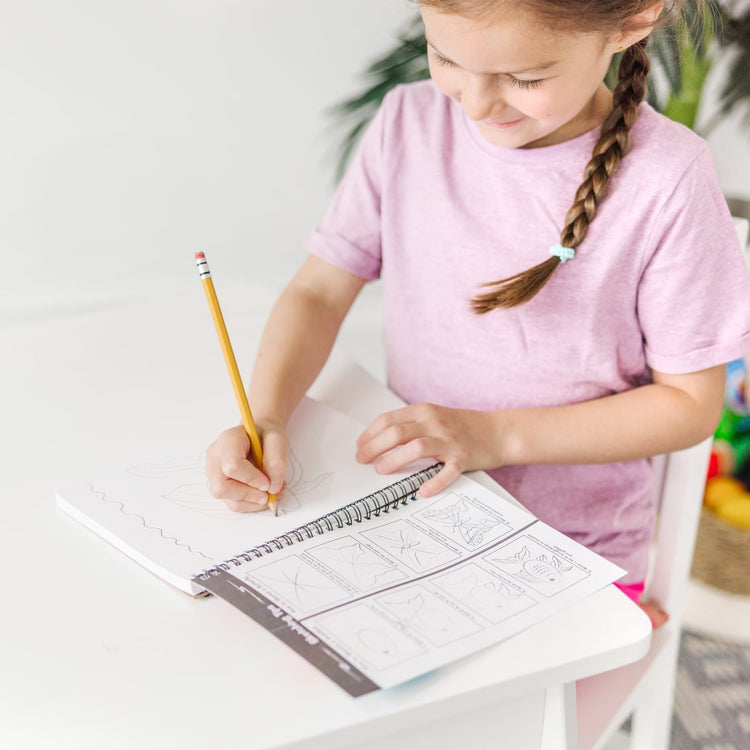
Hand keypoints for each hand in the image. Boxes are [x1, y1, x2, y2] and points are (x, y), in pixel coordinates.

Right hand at [205, 420, 288, 512]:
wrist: (260, 435)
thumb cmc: (266, 435)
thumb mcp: (277, 440)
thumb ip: (277, 461)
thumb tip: (272, 488)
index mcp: (228, 440)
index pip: (231, 465)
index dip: (251, 478)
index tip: (268, 483)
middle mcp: (215, 458)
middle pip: (221, 487)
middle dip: (249, 495)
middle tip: (270, 494)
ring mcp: (214, 473)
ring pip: (228, 500)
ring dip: (254, 502)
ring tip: (273, 493)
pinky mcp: (220, 486)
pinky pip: (234, 503)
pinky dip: (252, 503)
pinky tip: (265, 494)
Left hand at [355, 404, 498, 496]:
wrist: (498, 431)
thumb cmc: (463, 427)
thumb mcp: (434, 417)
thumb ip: (411, 425)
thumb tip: (380, 440)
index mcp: (424, 411)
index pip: (388, 420)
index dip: (370, 434)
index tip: (360, 447)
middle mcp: (434, 423)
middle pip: (396, 433)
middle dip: (374, 447)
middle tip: (363, 460)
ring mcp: (449, 440)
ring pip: (416, 448)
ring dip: (394, 460)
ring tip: (381, 470)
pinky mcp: (463, 458)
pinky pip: (447, 471)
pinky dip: (434, 482)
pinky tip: (422, 491)